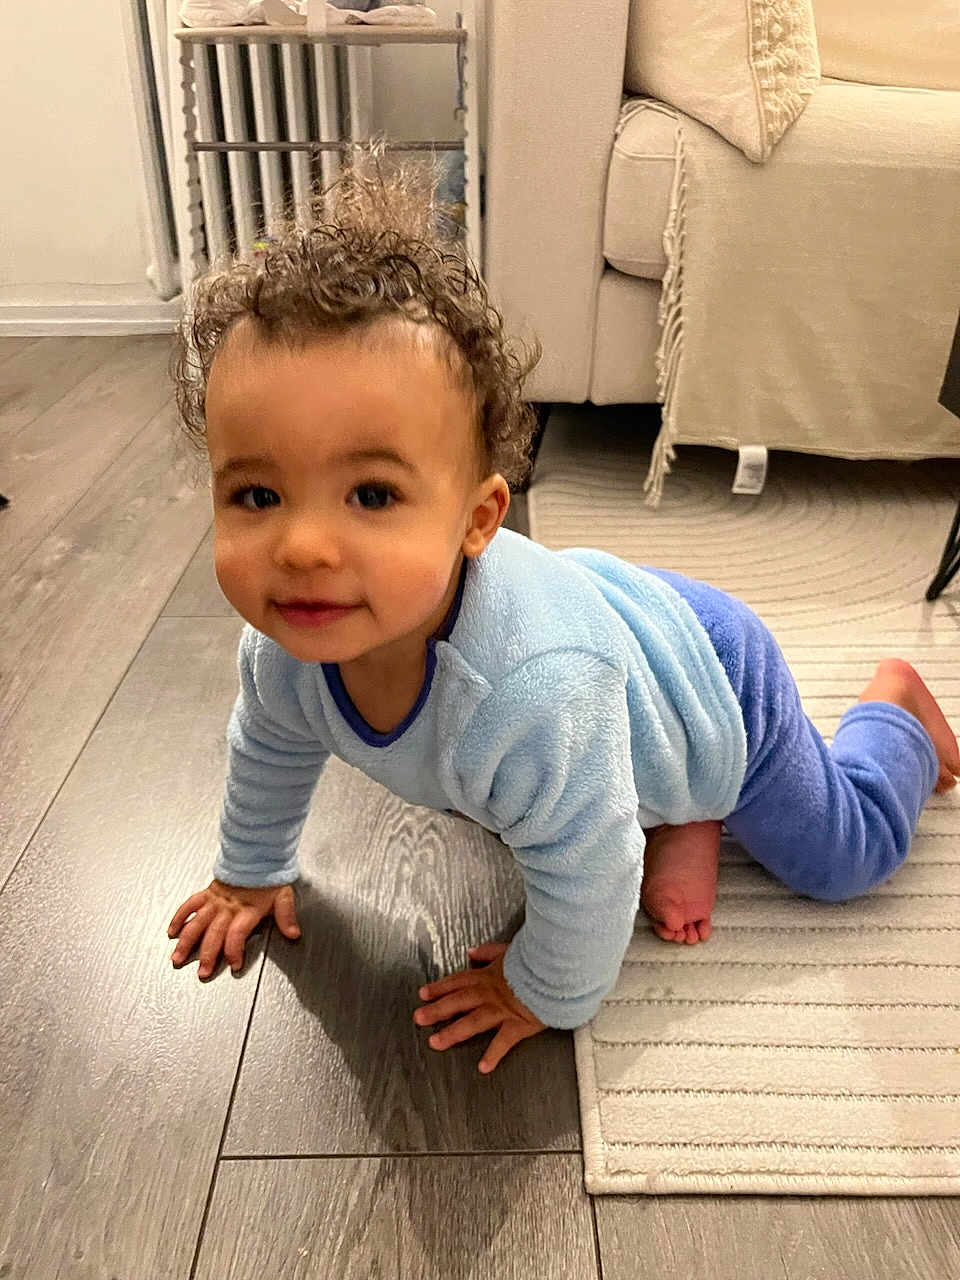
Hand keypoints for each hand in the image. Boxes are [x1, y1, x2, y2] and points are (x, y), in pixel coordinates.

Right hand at [168, 879, 299, 978]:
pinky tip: (172, 932)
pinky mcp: (207, 893)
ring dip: (186, 942)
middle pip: (215, 933)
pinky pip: (190, 905)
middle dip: (208, 955)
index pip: (238, 933)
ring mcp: (215, 901)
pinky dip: (179, 918)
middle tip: (202, 972)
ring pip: (198, 922)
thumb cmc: (268, 878)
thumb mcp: (283, 896)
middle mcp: (229, 907)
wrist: (256, 856)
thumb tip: (294, 934)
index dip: (234, 950)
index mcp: (248, 910)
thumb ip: (286, 917)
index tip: (234, 965)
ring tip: (177, 958)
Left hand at [413, 941, 546, 1073]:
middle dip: (437, 1010)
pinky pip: (503, 1042)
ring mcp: (501, 1010)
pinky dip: (493, 1055)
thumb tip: (471, 952)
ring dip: (452, 1033)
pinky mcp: (517, 1025)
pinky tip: (483, 1067)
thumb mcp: (508, 949)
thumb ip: (488, 951)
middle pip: (458, 1002)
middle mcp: (489, 994)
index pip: (458, 981)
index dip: (439, 988)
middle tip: (419, 1018)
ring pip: (472, 1022)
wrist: (554, 971)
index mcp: (487, 976)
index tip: (423, 994)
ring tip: (436, 1043)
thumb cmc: (534, 959)